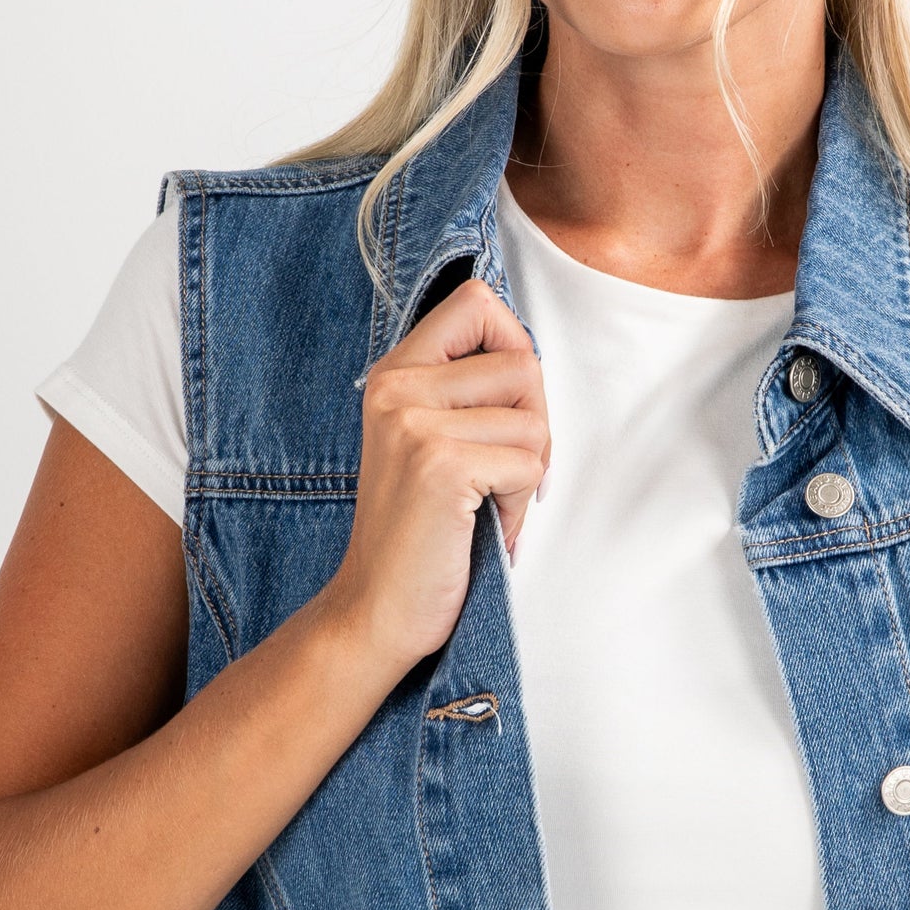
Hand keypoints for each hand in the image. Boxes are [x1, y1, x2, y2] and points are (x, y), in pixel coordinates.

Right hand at [324, 279, 549, 677]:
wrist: (375, 609)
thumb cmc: (417, 531)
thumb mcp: (424, 440)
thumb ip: (462, 391)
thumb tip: (530, 355)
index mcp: (394, 374)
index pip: (476, 301)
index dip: (514, 343)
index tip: (507, 401)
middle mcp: (397, 389)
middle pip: (522, 362)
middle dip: (535, 422)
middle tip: (504, 471)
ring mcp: (415, 425)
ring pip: (532, 420)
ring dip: (527, 472)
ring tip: (488, 503)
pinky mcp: (440, 466)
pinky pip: (528, 466)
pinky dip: (520, 505)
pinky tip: (487, 526)